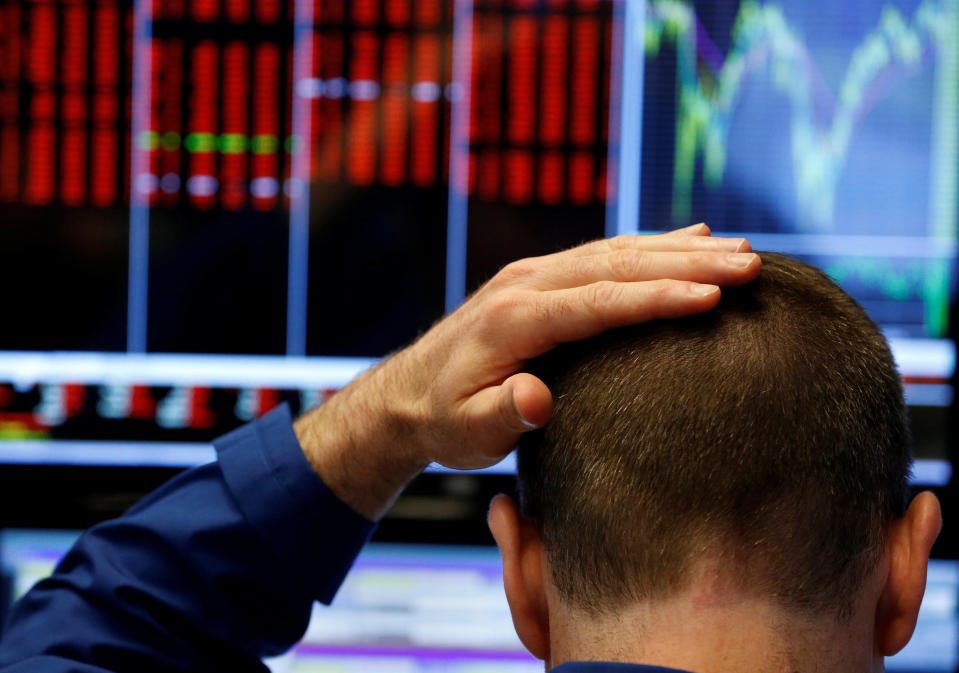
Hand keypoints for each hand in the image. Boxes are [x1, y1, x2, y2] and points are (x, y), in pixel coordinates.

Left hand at [295, 225, 761, 518]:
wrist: (407, 394)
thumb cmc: (443, 420)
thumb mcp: (466, 432)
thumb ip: (502, 415)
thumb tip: (538, 398)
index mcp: (515, 319)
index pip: (599, 302)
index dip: (658, 298)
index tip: (715, 295)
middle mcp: (527, 284)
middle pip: (618, 264)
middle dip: (689, 262)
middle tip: (752, 265)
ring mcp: (534, 275)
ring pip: (618, 251)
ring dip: (680, 248)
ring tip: (742, 250)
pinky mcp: (541, 280)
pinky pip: (605, 254)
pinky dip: (652, 245)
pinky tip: (692, 235)